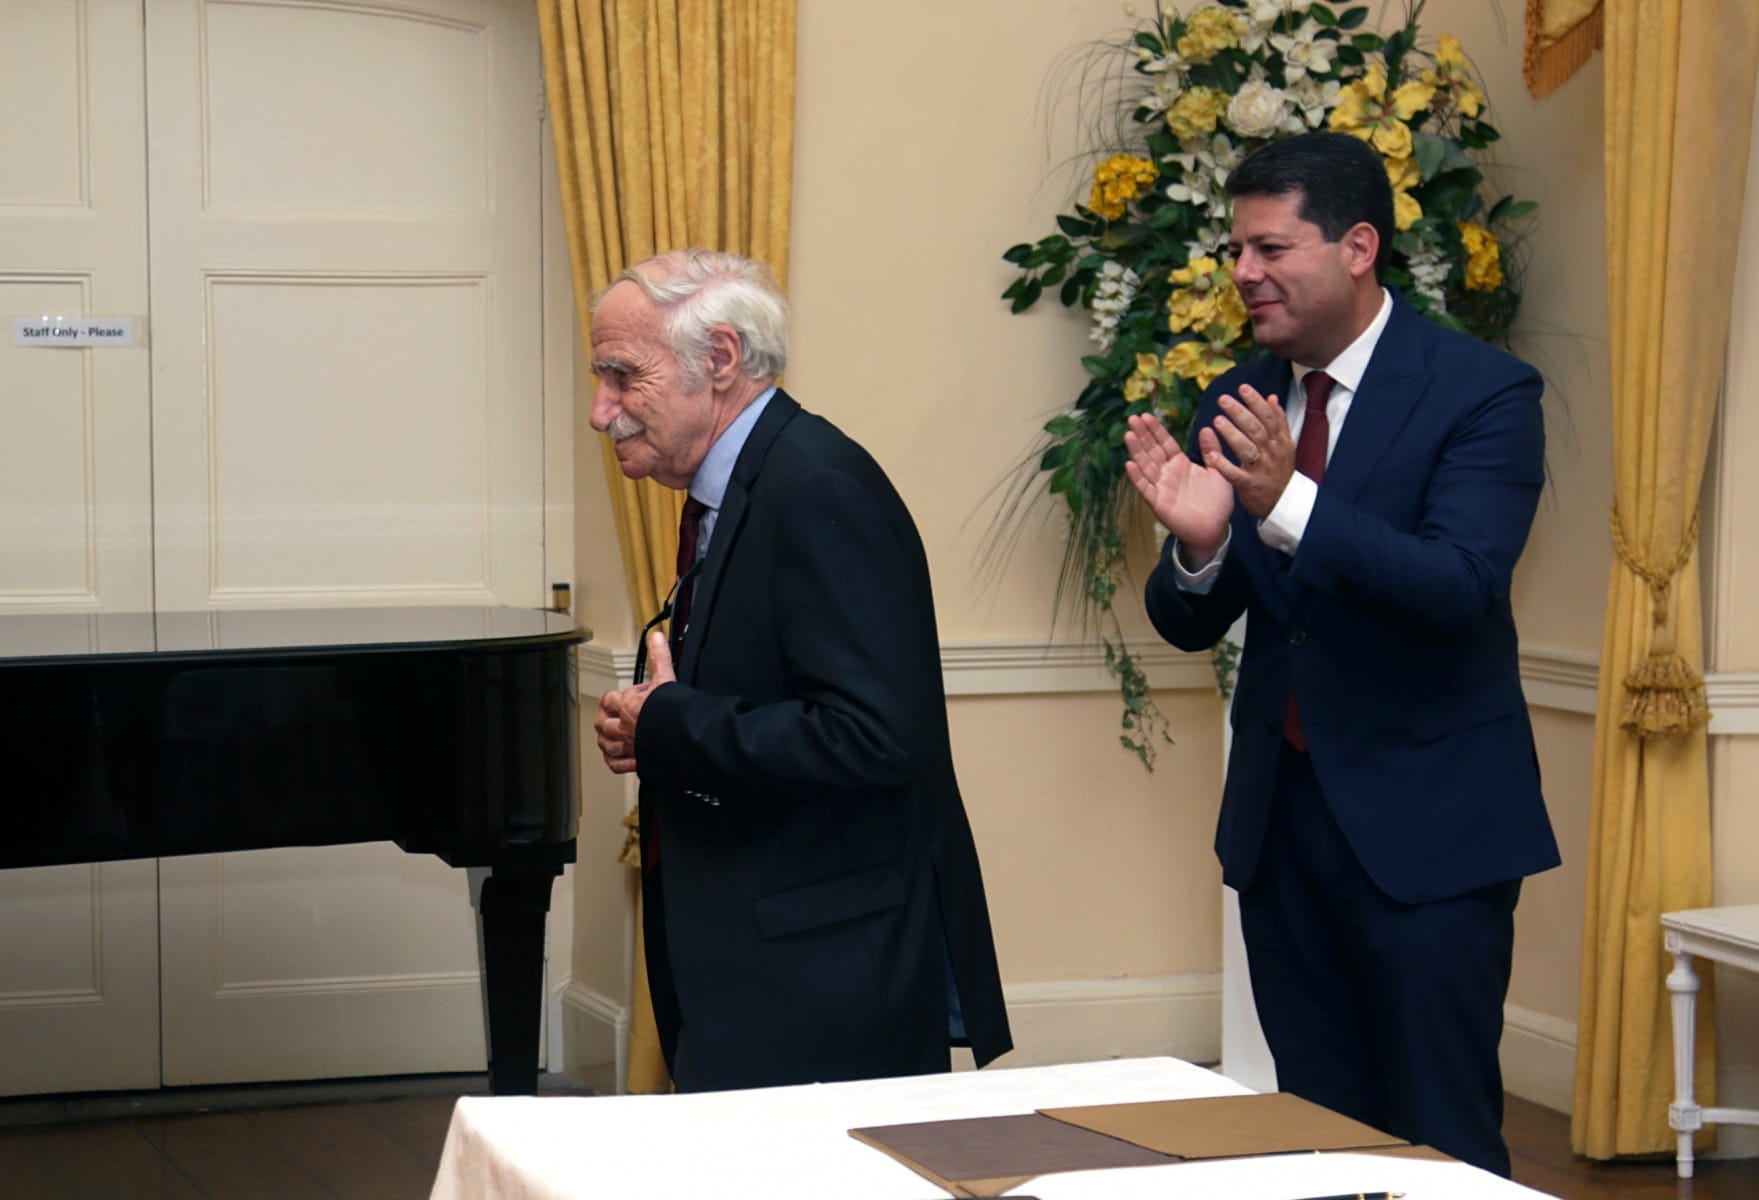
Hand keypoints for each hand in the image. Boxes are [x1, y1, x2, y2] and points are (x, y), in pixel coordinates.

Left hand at [593, 630, 675, 773]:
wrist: (686, 737)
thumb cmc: (675, 712)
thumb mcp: (667, 678)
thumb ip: (660, 657)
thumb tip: (657, 638)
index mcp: (629, 705)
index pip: (610, 699)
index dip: (617, 696)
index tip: (631, 695)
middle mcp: (625, 727)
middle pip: (602, 723)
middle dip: (603, 719)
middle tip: (608, 716)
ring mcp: (630, 745)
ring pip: (606, 744)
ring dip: (604, 741)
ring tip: (607, 737)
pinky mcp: (638, 761)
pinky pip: (618, 764)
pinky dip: (613, 762)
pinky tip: (614, 759)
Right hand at [1124, 413, 1233, 561]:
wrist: (1215, 529)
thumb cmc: (1217, 502)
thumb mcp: (1218, 471)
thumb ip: (1211, 451)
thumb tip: (1207, 428)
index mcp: (1180, 464)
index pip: (1165, 443)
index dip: (1156, 430)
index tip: (1146, 415)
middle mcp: (1167, 474)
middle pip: (1152, 451)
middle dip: (1142, 435)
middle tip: (1132, 418)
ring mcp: (1161, 488)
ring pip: (1145, 466)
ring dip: (1136, 451)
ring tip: (1128, 435)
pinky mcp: (1158, 503)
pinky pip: (1145, 488)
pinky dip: (1137, 478)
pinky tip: (1129, 465)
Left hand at [1199, 383, 1293, 519]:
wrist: (1284, 503)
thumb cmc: (1280, 470)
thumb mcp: (1285, 445)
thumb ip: (1278, 421)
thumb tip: (1272, 397)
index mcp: (1280, 441)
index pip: (1269, 417)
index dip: (1256, 401)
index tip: (1242, 388)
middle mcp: (1272, 452)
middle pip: (1256, 429)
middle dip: (1240, 413)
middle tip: (1223, 400)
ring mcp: (1261, 469)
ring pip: (1247, 449)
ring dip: (1232, 434)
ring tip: (1217, 420)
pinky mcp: (1250, 485)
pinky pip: (1236, 474)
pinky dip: (1224, 465)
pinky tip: (1212, 455)